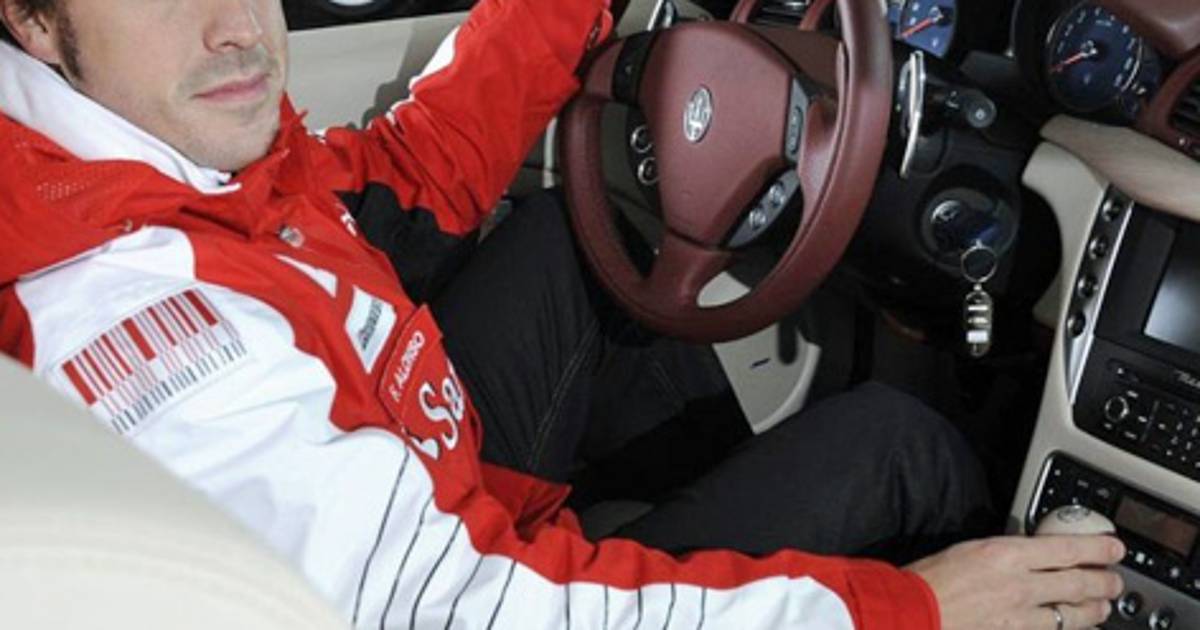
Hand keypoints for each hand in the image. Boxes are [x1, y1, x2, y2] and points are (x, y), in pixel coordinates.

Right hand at [907, 535, 1124, 629]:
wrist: (913, 611)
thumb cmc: (931, 579)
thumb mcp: (970, 550)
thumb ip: (1004, 553)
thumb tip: (1030, 554)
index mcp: (1006, 554)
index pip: (1066, 548)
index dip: (1098, 548)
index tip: (1114, 548)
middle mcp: (1019, 585)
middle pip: (1079, 583)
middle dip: (1104, 582)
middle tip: (1115, 581)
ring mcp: (1019, 617)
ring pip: (1072, 615)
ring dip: (1094, 610)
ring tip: (1102, 607)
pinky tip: (1076, 628)